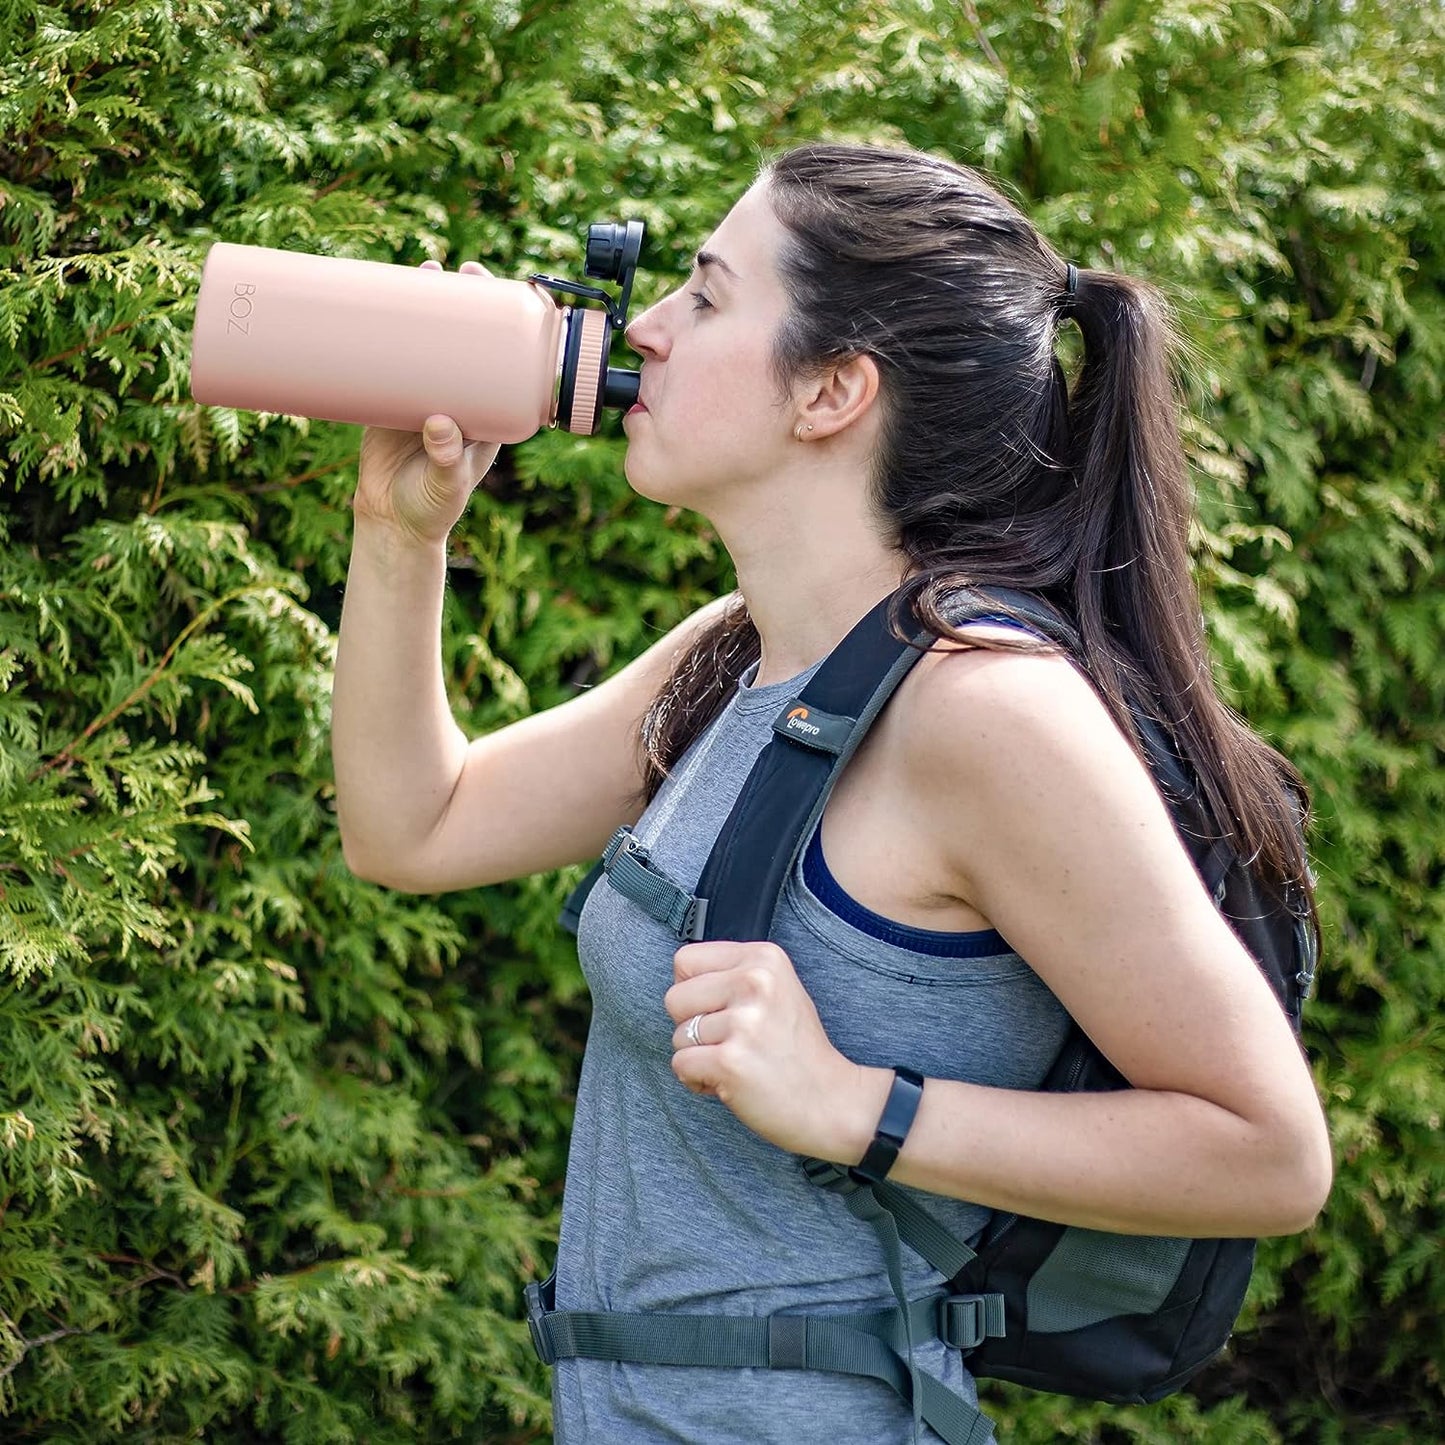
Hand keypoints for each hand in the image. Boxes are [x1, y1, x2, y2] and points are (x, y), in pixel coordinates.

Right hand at [355, 259, 502, 544]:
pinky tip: (381, 300)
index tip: (504, 296)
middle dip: (465, 301)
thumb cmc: (432, 509)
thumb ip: (446, 459)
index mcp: (490, 415)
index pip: (505, 361)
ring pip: (431, 339)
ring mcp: (425, 393)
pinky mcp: (390, 397)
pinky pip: (392, 355)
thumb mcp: (446, 486)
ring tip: (423, 269)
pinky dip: (388, 328)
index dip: (506, 327)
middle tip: (460, 269)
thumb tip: (439, 422)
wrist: (392, 523)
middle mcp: (461, 397)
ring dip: (428, 304)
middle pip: (468, 339)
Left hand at [665, 940, 887, 1162]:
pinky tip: (728, 1082)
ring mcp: (744, 1021)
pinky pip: (680, 1065)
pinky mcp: (730, 1061)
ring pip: (677, 1035)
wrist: (832, 1101)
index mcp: (764, 958)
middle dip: (690, 1026)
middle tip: (729, 1042)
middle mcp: (755, 982)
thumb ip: (733, 976)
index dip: (692, 991)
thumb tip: (681, 980)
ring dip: (698, 1056)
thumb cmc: (798, 1050)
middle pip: (674, 997)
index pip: (685, 960)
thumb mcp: (777, 990)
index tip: (718, 1010)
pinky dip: (696, 1080)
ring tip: (737, 1062)